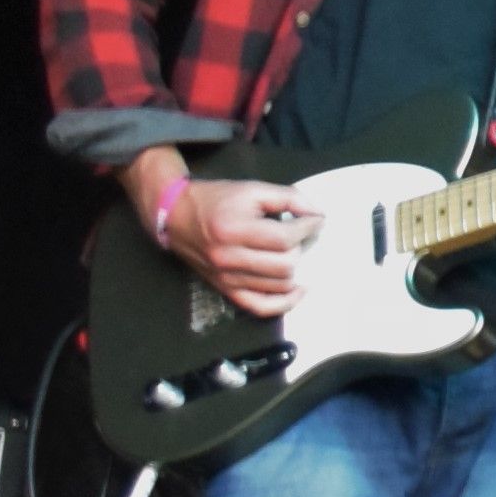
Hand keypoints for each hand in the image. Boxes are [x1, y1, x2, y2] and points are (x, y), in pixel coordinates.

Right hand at [154, 175, 311, 322]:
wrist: (177, 217)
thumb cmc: (217, 200)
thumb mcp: (253, 189)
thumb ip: (289, 198)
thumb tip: (318, 214)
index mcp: (234, 230)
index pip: (285, 238)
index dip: (309, 227)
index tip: (316, 219)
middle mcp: (229, 258)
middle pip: (285, 264)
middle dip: (301, 247)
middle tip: (301, 235)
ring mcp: (227, 278)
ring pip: (278, 285)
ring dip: (295, 270)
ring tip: (295, 253)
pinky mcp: (226, 290)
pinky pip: (260, 307)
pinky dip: (284, 303)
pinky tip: (298, 289)